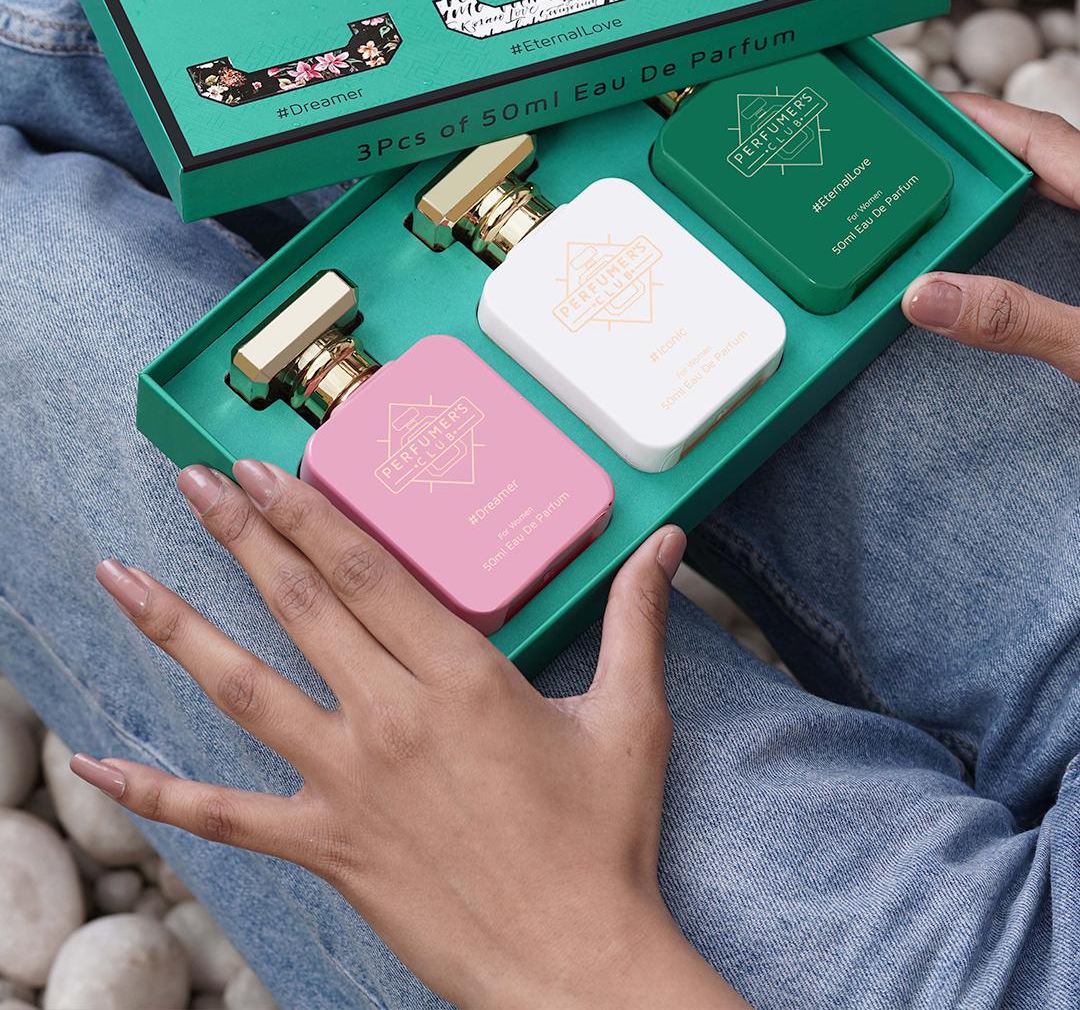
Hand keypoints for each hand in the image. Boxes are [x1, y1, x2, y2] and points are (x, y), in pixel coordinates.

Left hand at [71, 464, 745, 1009]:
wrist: (573, 965)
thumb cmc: (604, 843)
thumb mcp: (633, 718)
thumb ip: (640, 618)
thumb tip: (671, 544)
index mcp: (463, 678)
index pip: (370, 571)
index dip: (313, 513)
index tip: (270, 469)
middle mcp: (393, 717)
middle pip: (302, 604)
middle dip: (244, 534)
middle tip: (198, 479)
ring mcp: (349, 783)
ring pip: (246, 688)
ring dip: (181, 624)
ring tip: (125, 575)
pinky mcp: (327, 846)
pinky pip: (225, 815)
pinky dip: (154, 793)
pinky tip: (94, 765)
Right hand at [902, 95, 1079, 379]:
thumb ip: (1017, 319)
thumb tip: (925, 296)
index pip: (1042, 137)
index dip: (982, 119)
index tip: (928, 110)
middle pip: (1048, 156)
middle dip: (983, 154)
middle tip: (920, 157)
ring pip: (1065, 189)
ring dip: (1009, 190)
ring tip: (950, 198)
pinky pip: (1076, 221)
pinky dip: (1037, 220)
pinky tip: (1007, 243)